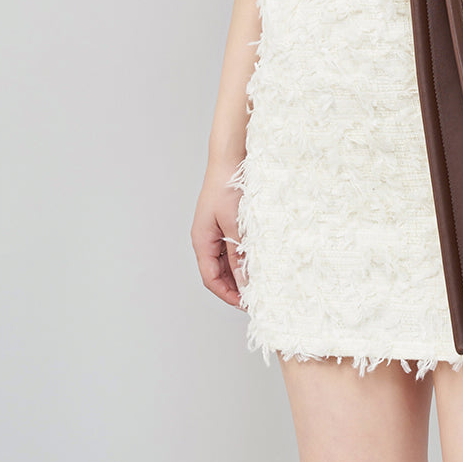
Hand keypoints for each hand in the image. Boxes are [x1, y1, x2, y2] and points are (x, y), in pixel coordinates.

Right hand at [191, 163, 246, 308]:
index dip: (228, 294)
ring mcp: (216, 229)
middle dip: (235, 286)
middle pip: (218, 272)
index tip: (246, 304)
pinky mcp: (227, 221)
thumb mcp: (236, 225)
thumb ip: (240, 255)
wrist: (231, 157)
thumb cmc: (228, 186)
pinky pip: (234, 246)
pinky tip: (259, 258)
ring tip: (261, 280)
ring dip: (241, 271)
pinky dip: (245, 255)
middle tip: (256, 296)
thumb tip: (245, 282)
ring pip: (227, 260)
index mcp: (202, 240)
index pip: (211, 278)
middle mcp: (206, 237)